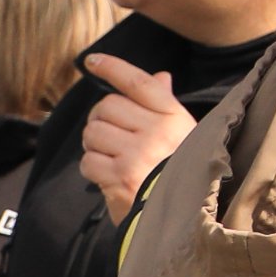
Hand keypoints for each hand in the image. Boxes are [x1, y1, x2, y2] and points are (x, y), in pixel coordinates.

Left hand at [81, 54, 197, 210]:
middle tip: (111, 136)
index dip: (113, 68)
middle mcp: (157, 132)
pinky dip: (93, 168)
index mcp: (173, 117)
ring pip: (93, 133)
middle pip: (106, 106)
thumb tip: (160, 77)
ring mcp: (138, 154)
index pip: (138, 83)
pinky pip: (88, 161)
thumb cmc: (184, 172)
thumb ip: (166, 106)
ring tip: (112, 158)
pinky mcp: (120, 177)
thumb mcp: (184, 135)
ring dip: (95, 145)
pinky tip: (109, 176)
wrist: (187, 215)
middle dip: (101, 120)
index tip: (92, 60)